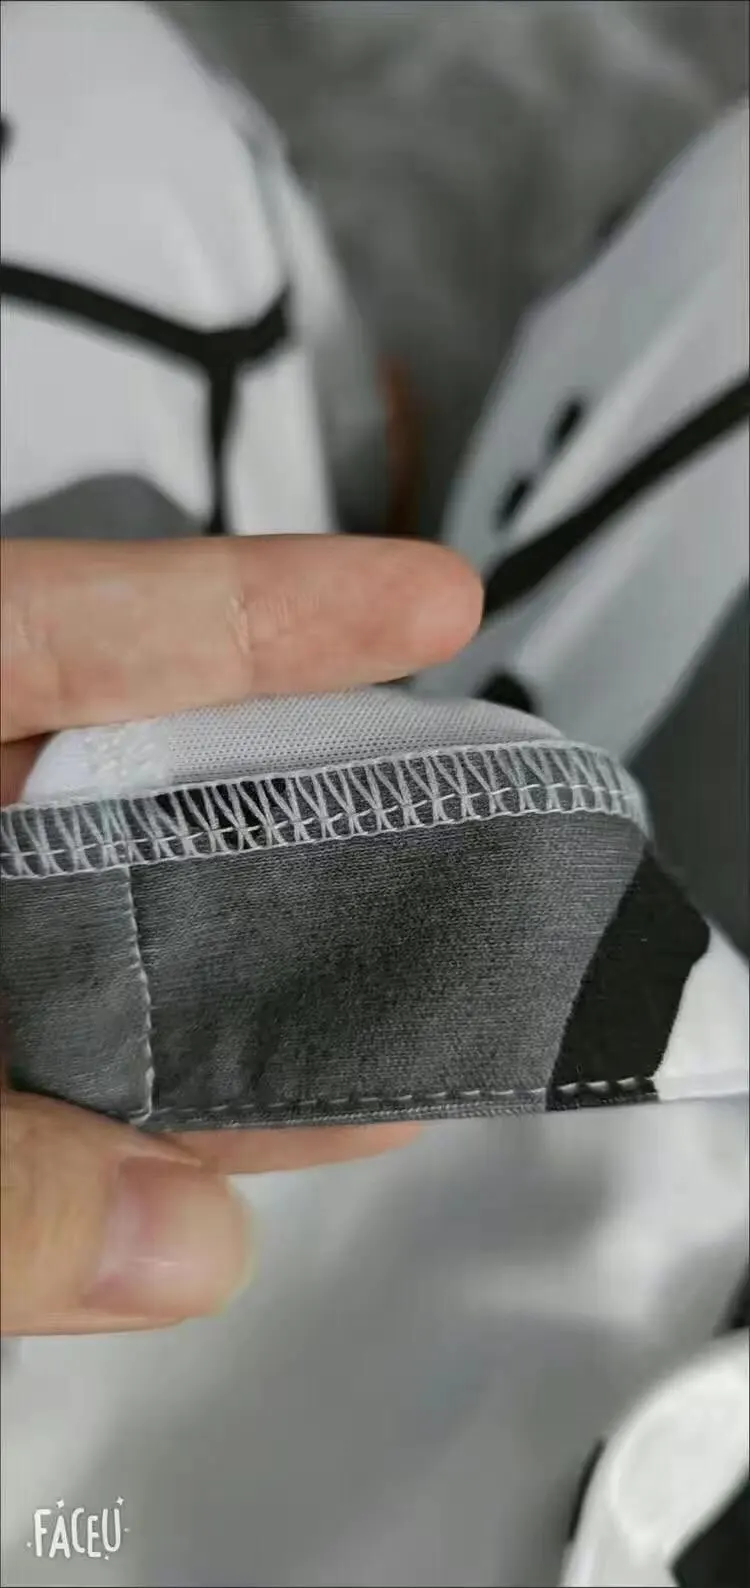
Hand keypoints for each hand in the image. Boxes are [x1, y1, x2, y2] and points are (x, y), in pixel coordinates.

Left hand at [1, 533, 481, 1333]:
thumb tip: (165, 1241)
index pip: (62, 621)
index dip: (259, 606)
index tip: (420, 601)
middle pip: (103, 785)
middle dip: (275, 832)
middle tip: (433, 840)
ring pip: (71, 940)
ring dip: (214, 1008)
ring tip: (372, 1046)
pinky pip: (21, 1051)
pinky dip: (102, 1107)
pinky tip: (197, 1167)